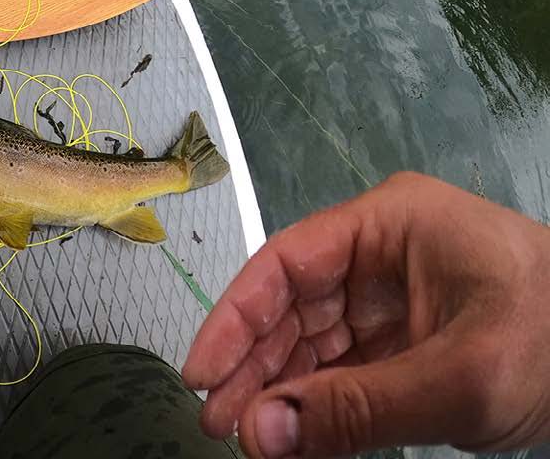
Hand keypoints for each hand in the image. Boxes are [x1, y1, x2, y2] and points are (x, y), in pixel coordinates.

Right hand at [182, 172, 549, 456]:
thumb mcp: (461, 378)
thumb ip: (356, 408)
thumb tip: (260, 433)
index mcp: (391, 225)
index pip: (287, 262)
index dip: (235, 316)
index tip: (202, 373)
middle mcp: (380, 254)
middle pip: (292, 305)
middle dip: (255, 365)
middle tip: (221, 424)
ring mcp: (392, 299)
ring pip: (312, 342)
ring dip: (280, 390)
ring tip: (249, 438)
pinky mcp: (405, 343)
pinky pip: (344, 371)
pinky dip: (317, 406)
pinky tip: (290, 435)